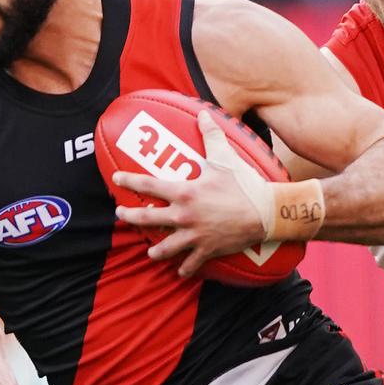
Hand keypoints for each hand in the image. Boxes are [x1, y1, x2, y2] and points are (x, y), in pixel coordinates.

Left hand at [113, 110, 269, 276]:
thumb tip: (204, 113)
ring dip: (156, 250)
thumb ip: (211, 135)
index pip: (148, 185)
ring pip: (166, 247)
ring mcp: (194, 235)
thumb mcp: (225, 157)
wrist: (266, 212)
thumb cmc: (245, 183)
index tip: (116, 179)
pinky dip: (185, 269)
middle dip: (130, 217)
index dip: (129, 181)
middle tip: (121, 215)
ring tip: (150, 251)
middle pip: (147, 219)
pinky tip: (180, 271)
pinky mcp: (208, 249)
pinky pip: (192, 263)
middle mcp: (184, 215)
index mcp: (185, 192)